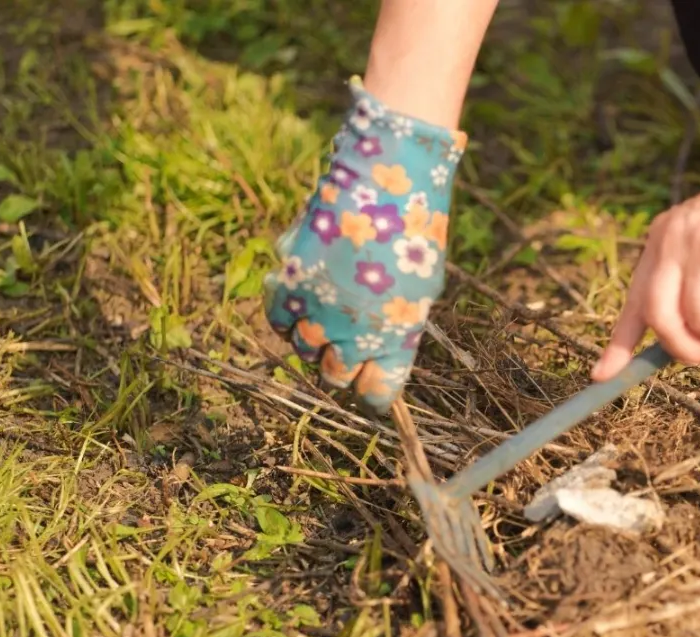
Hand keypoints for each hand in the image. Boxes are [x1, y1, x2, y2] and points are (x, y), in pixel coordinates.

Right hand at [264, 79, 466, 411]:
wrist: (386, 180)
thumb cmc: (413, 233)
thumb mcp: (422, 288)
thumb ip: (400, 327)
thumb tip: (380, 356)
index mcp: (394, 338)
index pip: (376, 394)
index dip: (373, 390)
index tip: (372, 380)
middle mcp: (352, 332)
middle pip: (334, 377)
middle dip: (340, 368)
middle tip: (345, 348)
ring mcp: (318, 308)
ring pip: (302, 350)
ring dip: (312, 342)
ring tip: (325, 319)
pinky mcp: (290, 280)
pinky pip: (277, 316)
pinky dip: (285, 315)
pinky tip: (300, 302)